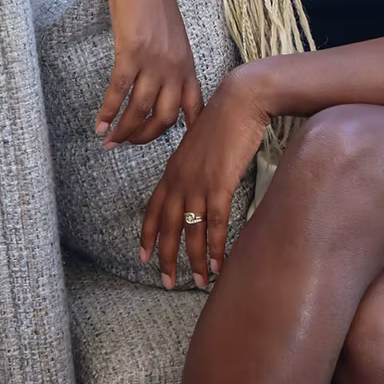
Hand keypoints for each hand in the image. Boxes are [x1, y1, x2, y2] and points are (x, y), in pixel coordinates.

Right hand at [94, 0, 202, 146]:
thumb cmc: (155, 4)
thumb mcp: (173, 37)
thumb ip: (173, 62)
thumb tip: (163, 86)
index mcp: (187, 64)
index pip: (195, 108)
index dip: (188, 133)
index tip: (177, 151)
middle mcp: (175, 67)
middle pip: (165, 118)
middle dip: (145, 137)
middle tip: (127, 145)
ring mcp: (154, 61)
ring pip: (140, 110)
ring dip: (123, 130)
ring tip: (109, 141)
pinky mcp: (132, 53)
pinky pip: (119, 91)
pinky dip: (107, 112)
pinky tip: (98, 125)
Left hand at [139, 69, 269, 288]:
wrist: (239, 101)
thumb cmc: (224, 119)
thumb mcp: (200, 144)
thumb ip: (194, 165)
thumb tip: (197, 182)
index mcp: (173, 169)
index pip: (153, 207)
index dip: (147, 233)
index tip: (143, 256)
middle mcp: (180, 178)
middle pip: (167, 226)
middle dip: (166, 256)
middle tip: (167, 281)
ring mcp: (198, 182)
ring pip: (190, 230)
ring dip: (194, 259)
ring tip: (198, 280)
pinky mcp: (219, 184)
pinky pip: (214, 224)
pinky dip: (216, 247)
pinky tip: (218, 265)